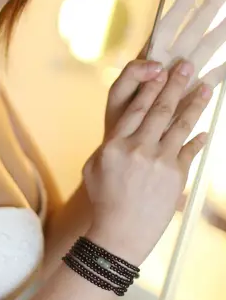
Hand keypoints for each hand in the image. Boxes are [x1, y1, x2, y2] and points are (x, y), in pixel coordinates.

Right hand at [84, 60, 211, 264]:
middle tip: (186, 66)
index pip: (136, 108)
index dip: (150, 87)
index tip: (159, 70)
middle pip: (160, 110)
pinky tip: (205, 128)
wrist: (121, 232)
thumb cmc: (105, 200)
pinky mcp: (176, 175)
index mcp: (114, 144)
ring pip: (180, 125)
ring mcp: (158, 161)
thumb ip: (110, 144)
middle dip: (174, 85)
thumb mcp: (95, 167)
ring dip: (194, 104)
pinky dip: (198, 138)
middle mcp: (137, 149)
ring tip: (204, 88)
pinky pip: (190, 150)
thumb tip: (127, 127)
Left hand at [104, 0, 225, 137]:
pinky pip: (210, 79)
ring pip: (203, 50)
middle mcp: (168, 64)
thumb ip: (132, 75)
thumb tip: (157, 64)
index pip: (166, 27)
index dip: (179, 9)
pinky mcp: (191, 96)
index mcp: (149, 59)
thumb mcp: (119, 94)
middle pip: (190, 32)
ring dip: (218, 34)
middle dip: (206, 11)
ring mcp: (182, 79)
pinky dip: (220, 72)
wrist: (127, 148)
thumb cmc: (119, 119)